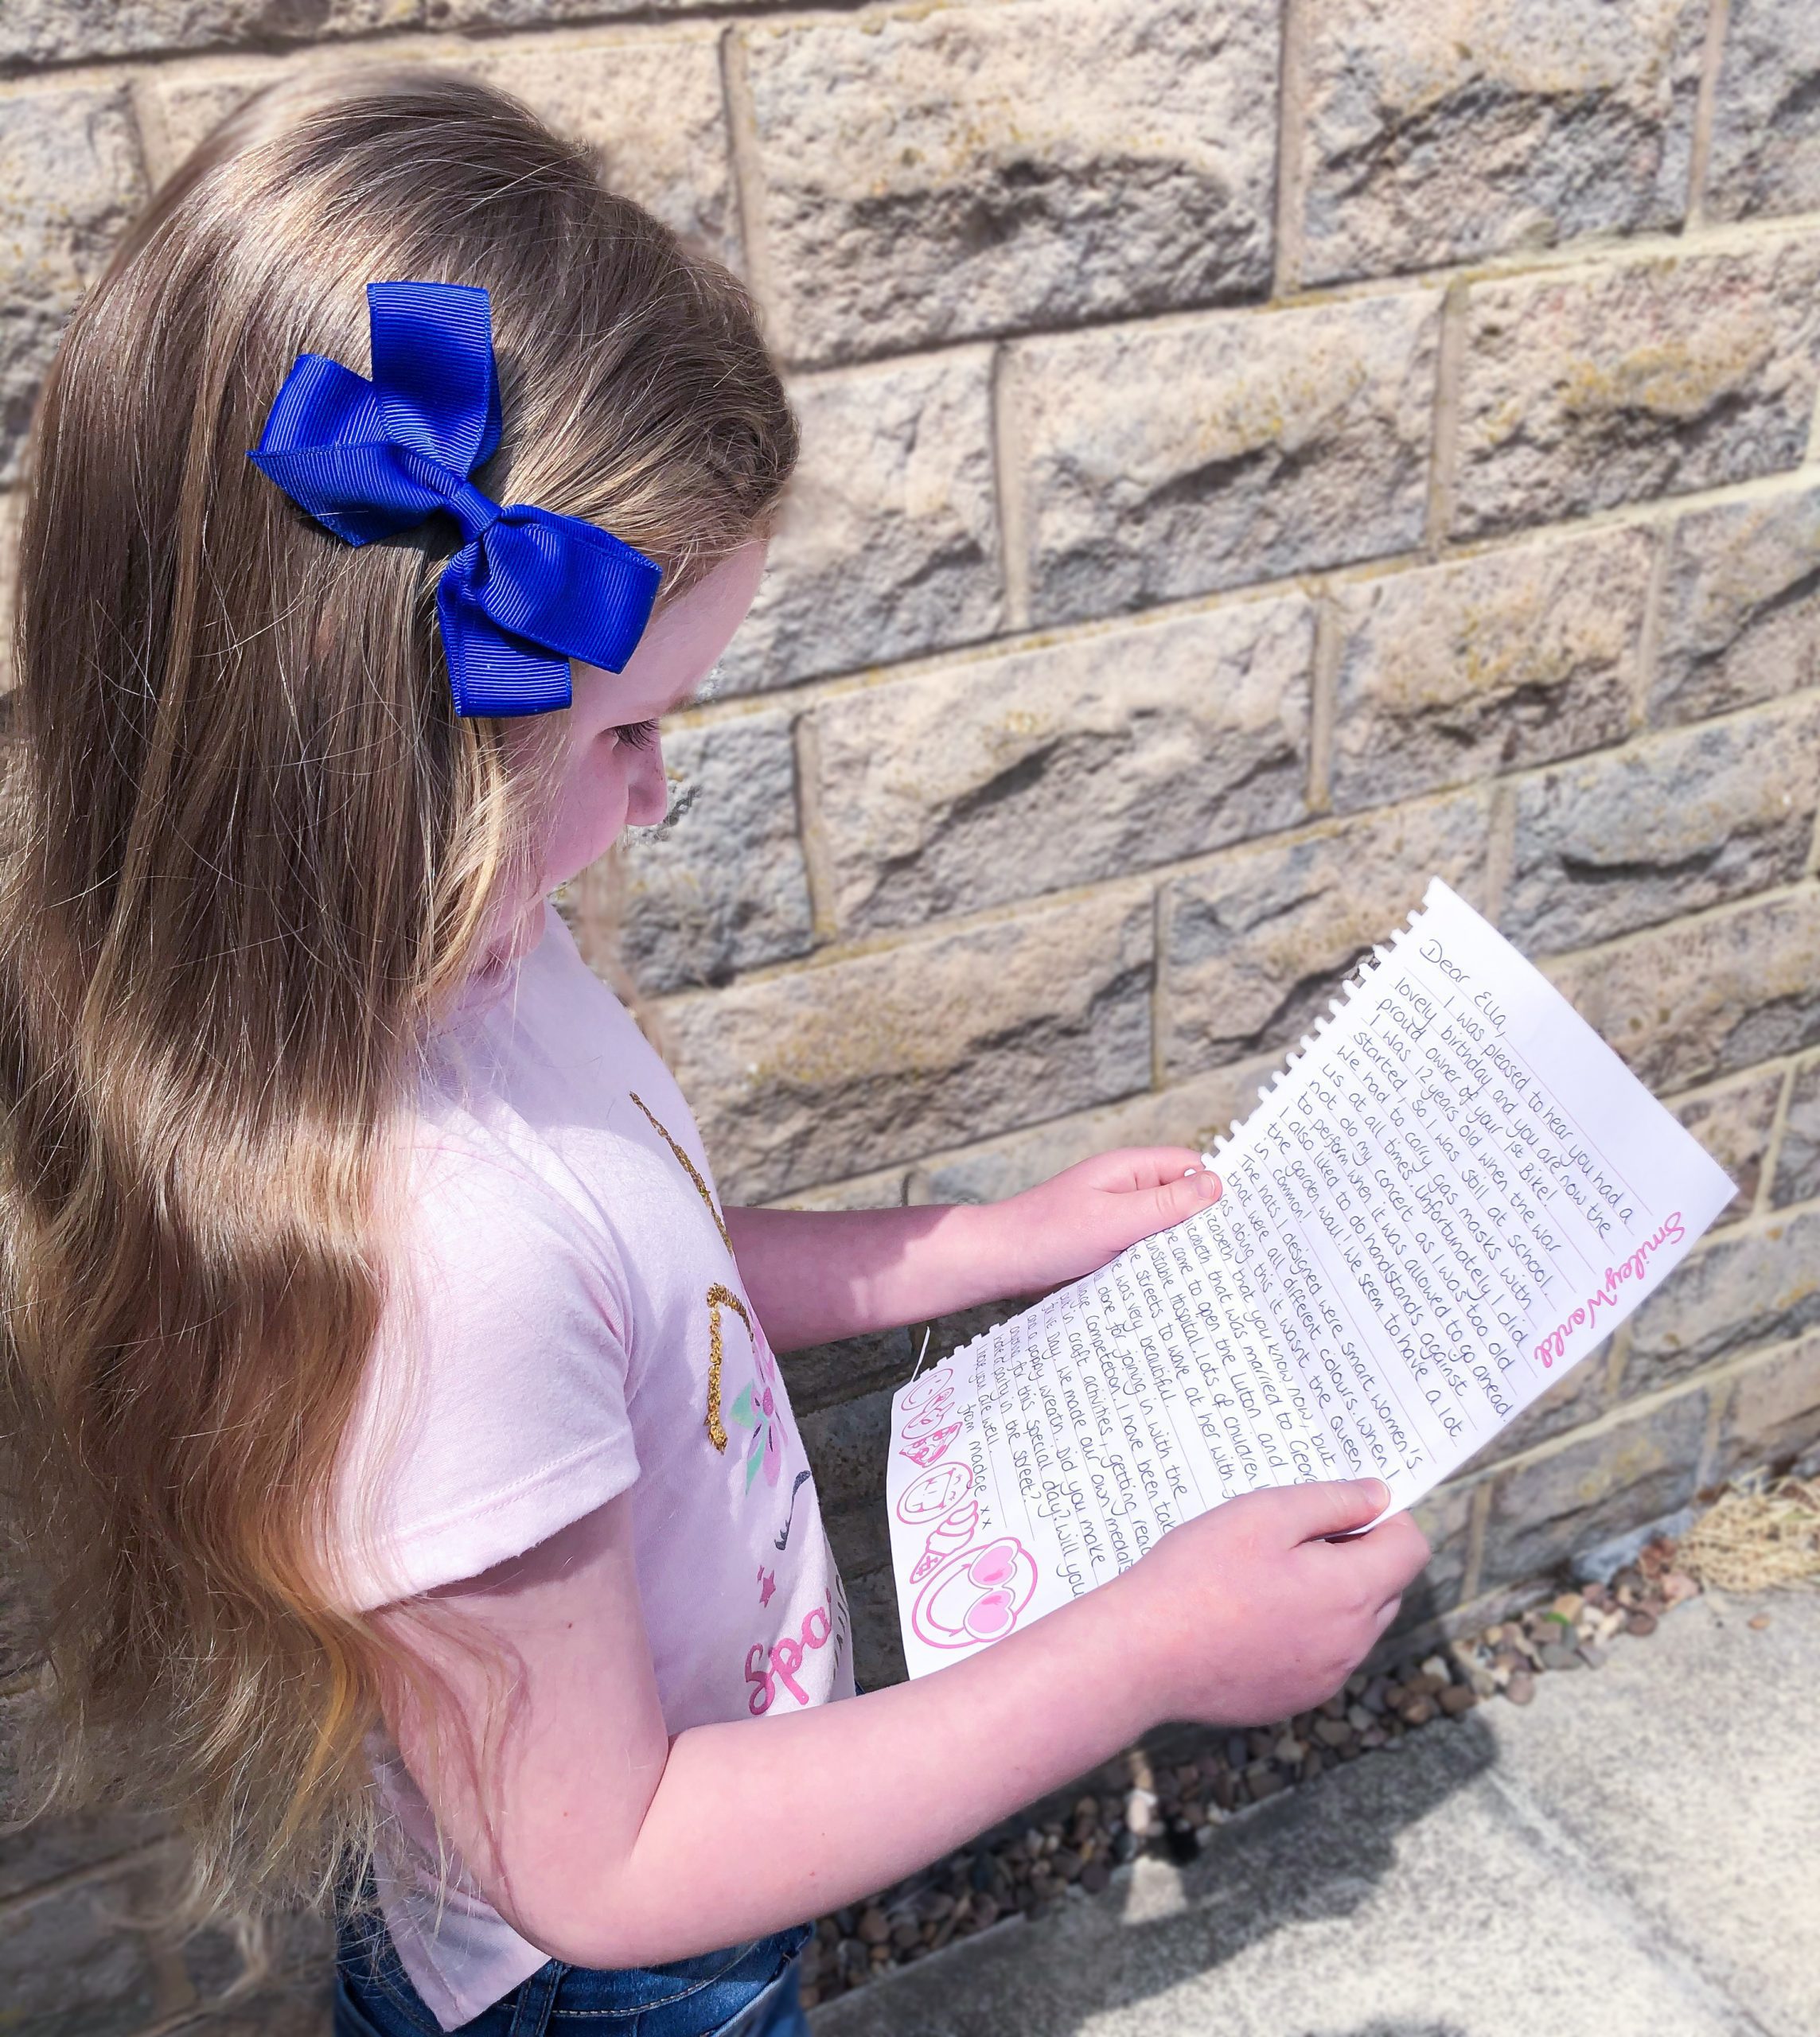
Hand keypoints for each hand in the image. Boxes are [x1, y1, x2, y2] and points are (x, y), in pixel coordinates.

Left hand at [982, 1147, 1223, 1297]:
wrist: (999, 1263)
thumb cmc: (1047, 1234)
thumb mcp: (1114, 1219)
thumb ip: (1165, 1204)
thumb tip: (1215, 1185)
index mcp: (1130, 1170)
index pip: (1189, 1167)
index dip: (1212, 1190)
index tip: (1237, 1221)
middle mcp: (1127, 1190)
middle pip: (1181, 1200)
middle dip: (1198, 1224)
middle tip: (1226, 1256)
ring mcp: (1117, 1219)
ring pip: (1164, 1230)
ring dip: (1176, 1250)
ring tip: (1201, 1277)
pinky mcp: (1108, 1246)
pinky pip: (1143, 1251)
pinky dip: (1155, 1265)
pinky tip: (1167, 1286)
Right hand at [1104, 1479, 1430, 1727]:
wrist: (1143, 1654)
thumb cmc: (1199, 1573)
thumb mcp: (1264, 1514)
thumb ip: (1332, 1502)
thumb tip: (1379, 1498)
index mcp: (1352, 1592)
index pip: (1411, 1548)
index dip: (1386, 1518)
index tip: (1342, 1507)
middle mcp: (1351, 1644)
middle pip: (1385, 1587)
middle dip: (1355, 1556)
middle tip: (1291, 1537)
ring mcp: (1324, 1678)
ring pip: (1353, 1624)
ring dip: (1330, 1595)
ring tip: (1263, 1576)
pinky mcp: (1294, 1699)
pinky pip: (1321, 1656)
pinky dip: (1303, 1631)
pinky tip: (1250, 1616)